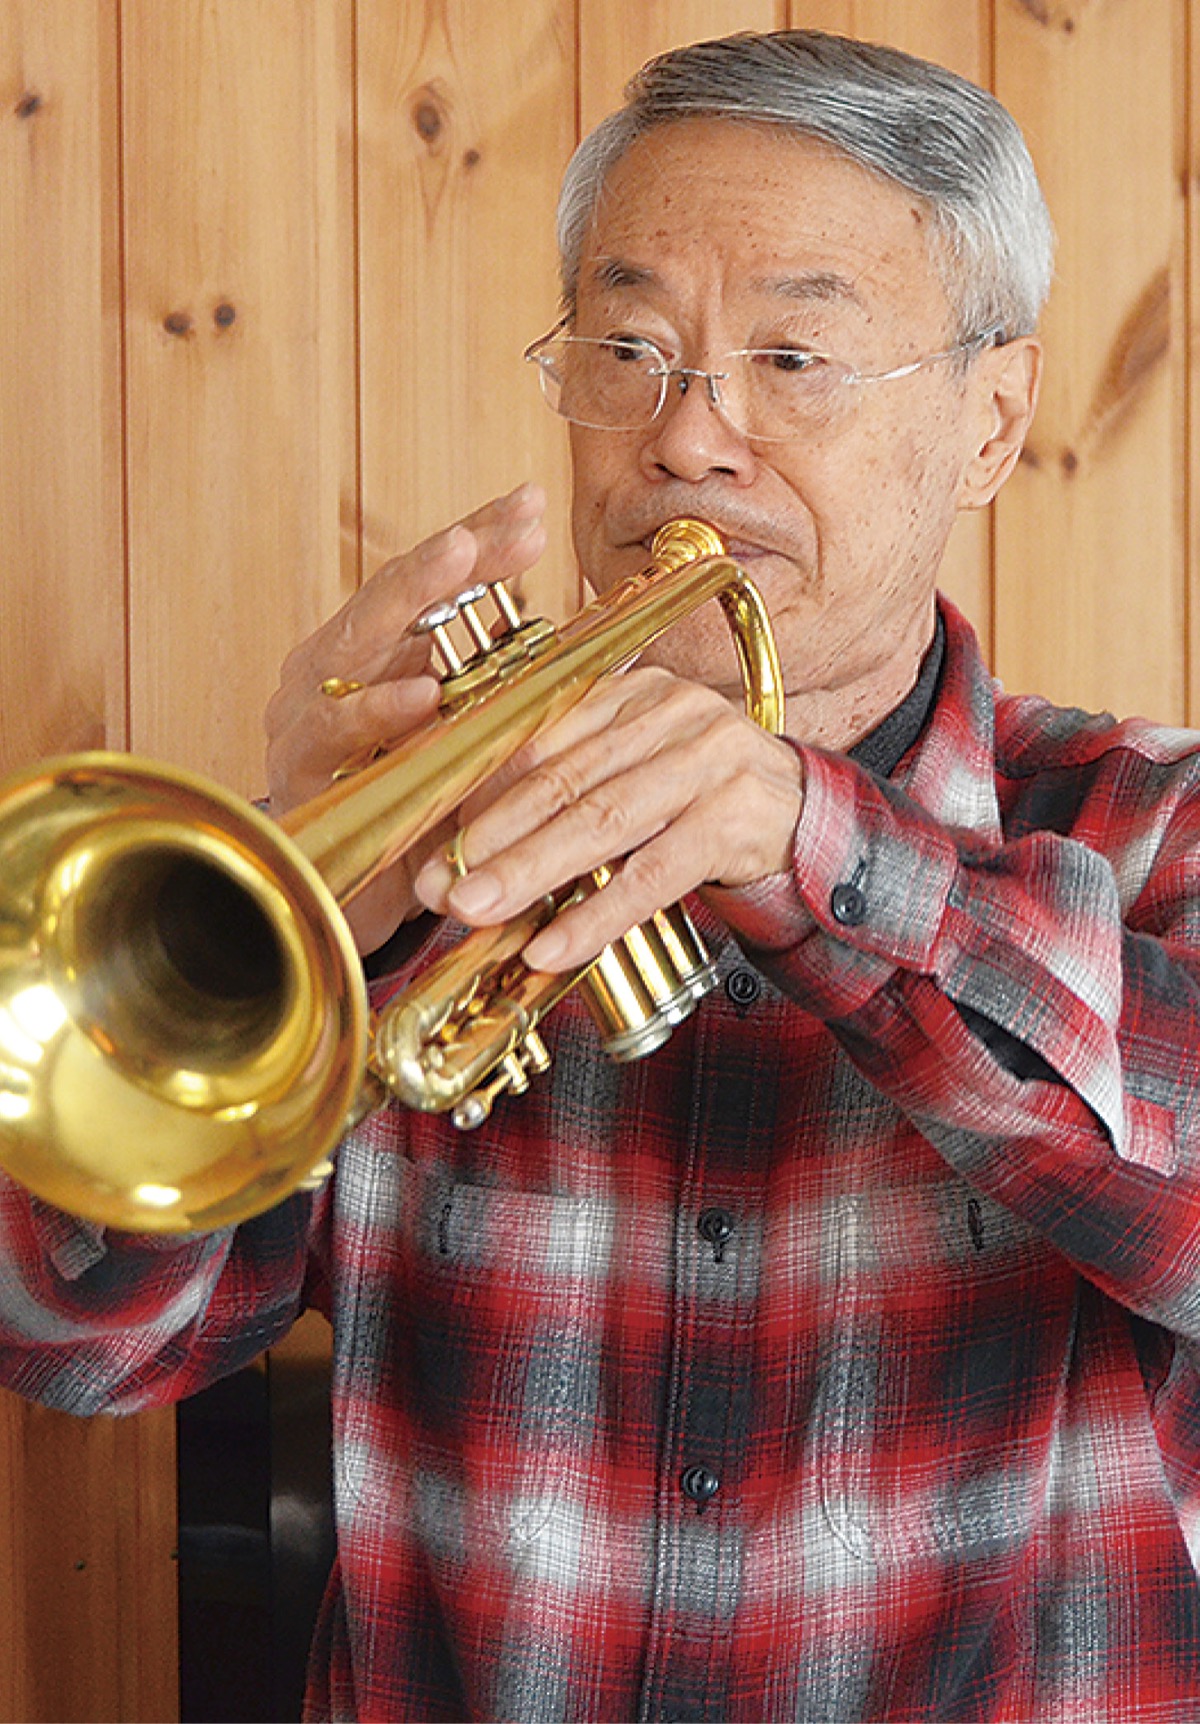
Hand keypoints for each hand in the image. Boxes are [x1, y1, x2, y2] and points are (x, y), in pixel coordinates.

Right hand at [264, 483, 546, 953]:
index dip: (483, 540)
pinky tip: (420, 695)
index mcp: (376, 651)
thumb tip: (599, 634)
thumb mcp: (469, 737)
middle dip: (454, 551)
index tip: (534, 505)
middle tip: (506, 516)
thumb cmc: (413, 806)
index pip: (432, 581)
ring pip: (358, 639)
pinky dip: (377, 710)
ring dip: (412, 598)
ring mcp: (309, 711)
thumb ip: (508, 685)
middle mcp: (334, 666)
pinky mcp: (300, 767)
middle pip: (395, 591)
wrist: (354, 897)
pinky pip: (336, 731)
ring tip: (459, 556)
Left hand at [412, 665, 803, 970]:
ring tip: (477, 910)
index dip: (482, 790)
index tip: (434, 837)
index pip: (544, 737)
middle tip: (439, 883)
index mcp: (635, 692)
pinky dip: (598, 914)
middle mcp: (672, 713)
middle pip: (565, 780)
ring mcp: (710, 761)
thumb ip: (573, 787)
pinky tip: (554, 946)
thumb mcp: (639, 777)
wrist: (814, 822)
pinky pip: (654, 874)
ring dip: (531, 872)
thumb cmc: (707, 804)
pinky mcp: (735, 818)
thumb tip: (473, 840)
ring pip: (603, 822)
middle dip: (492, 837)